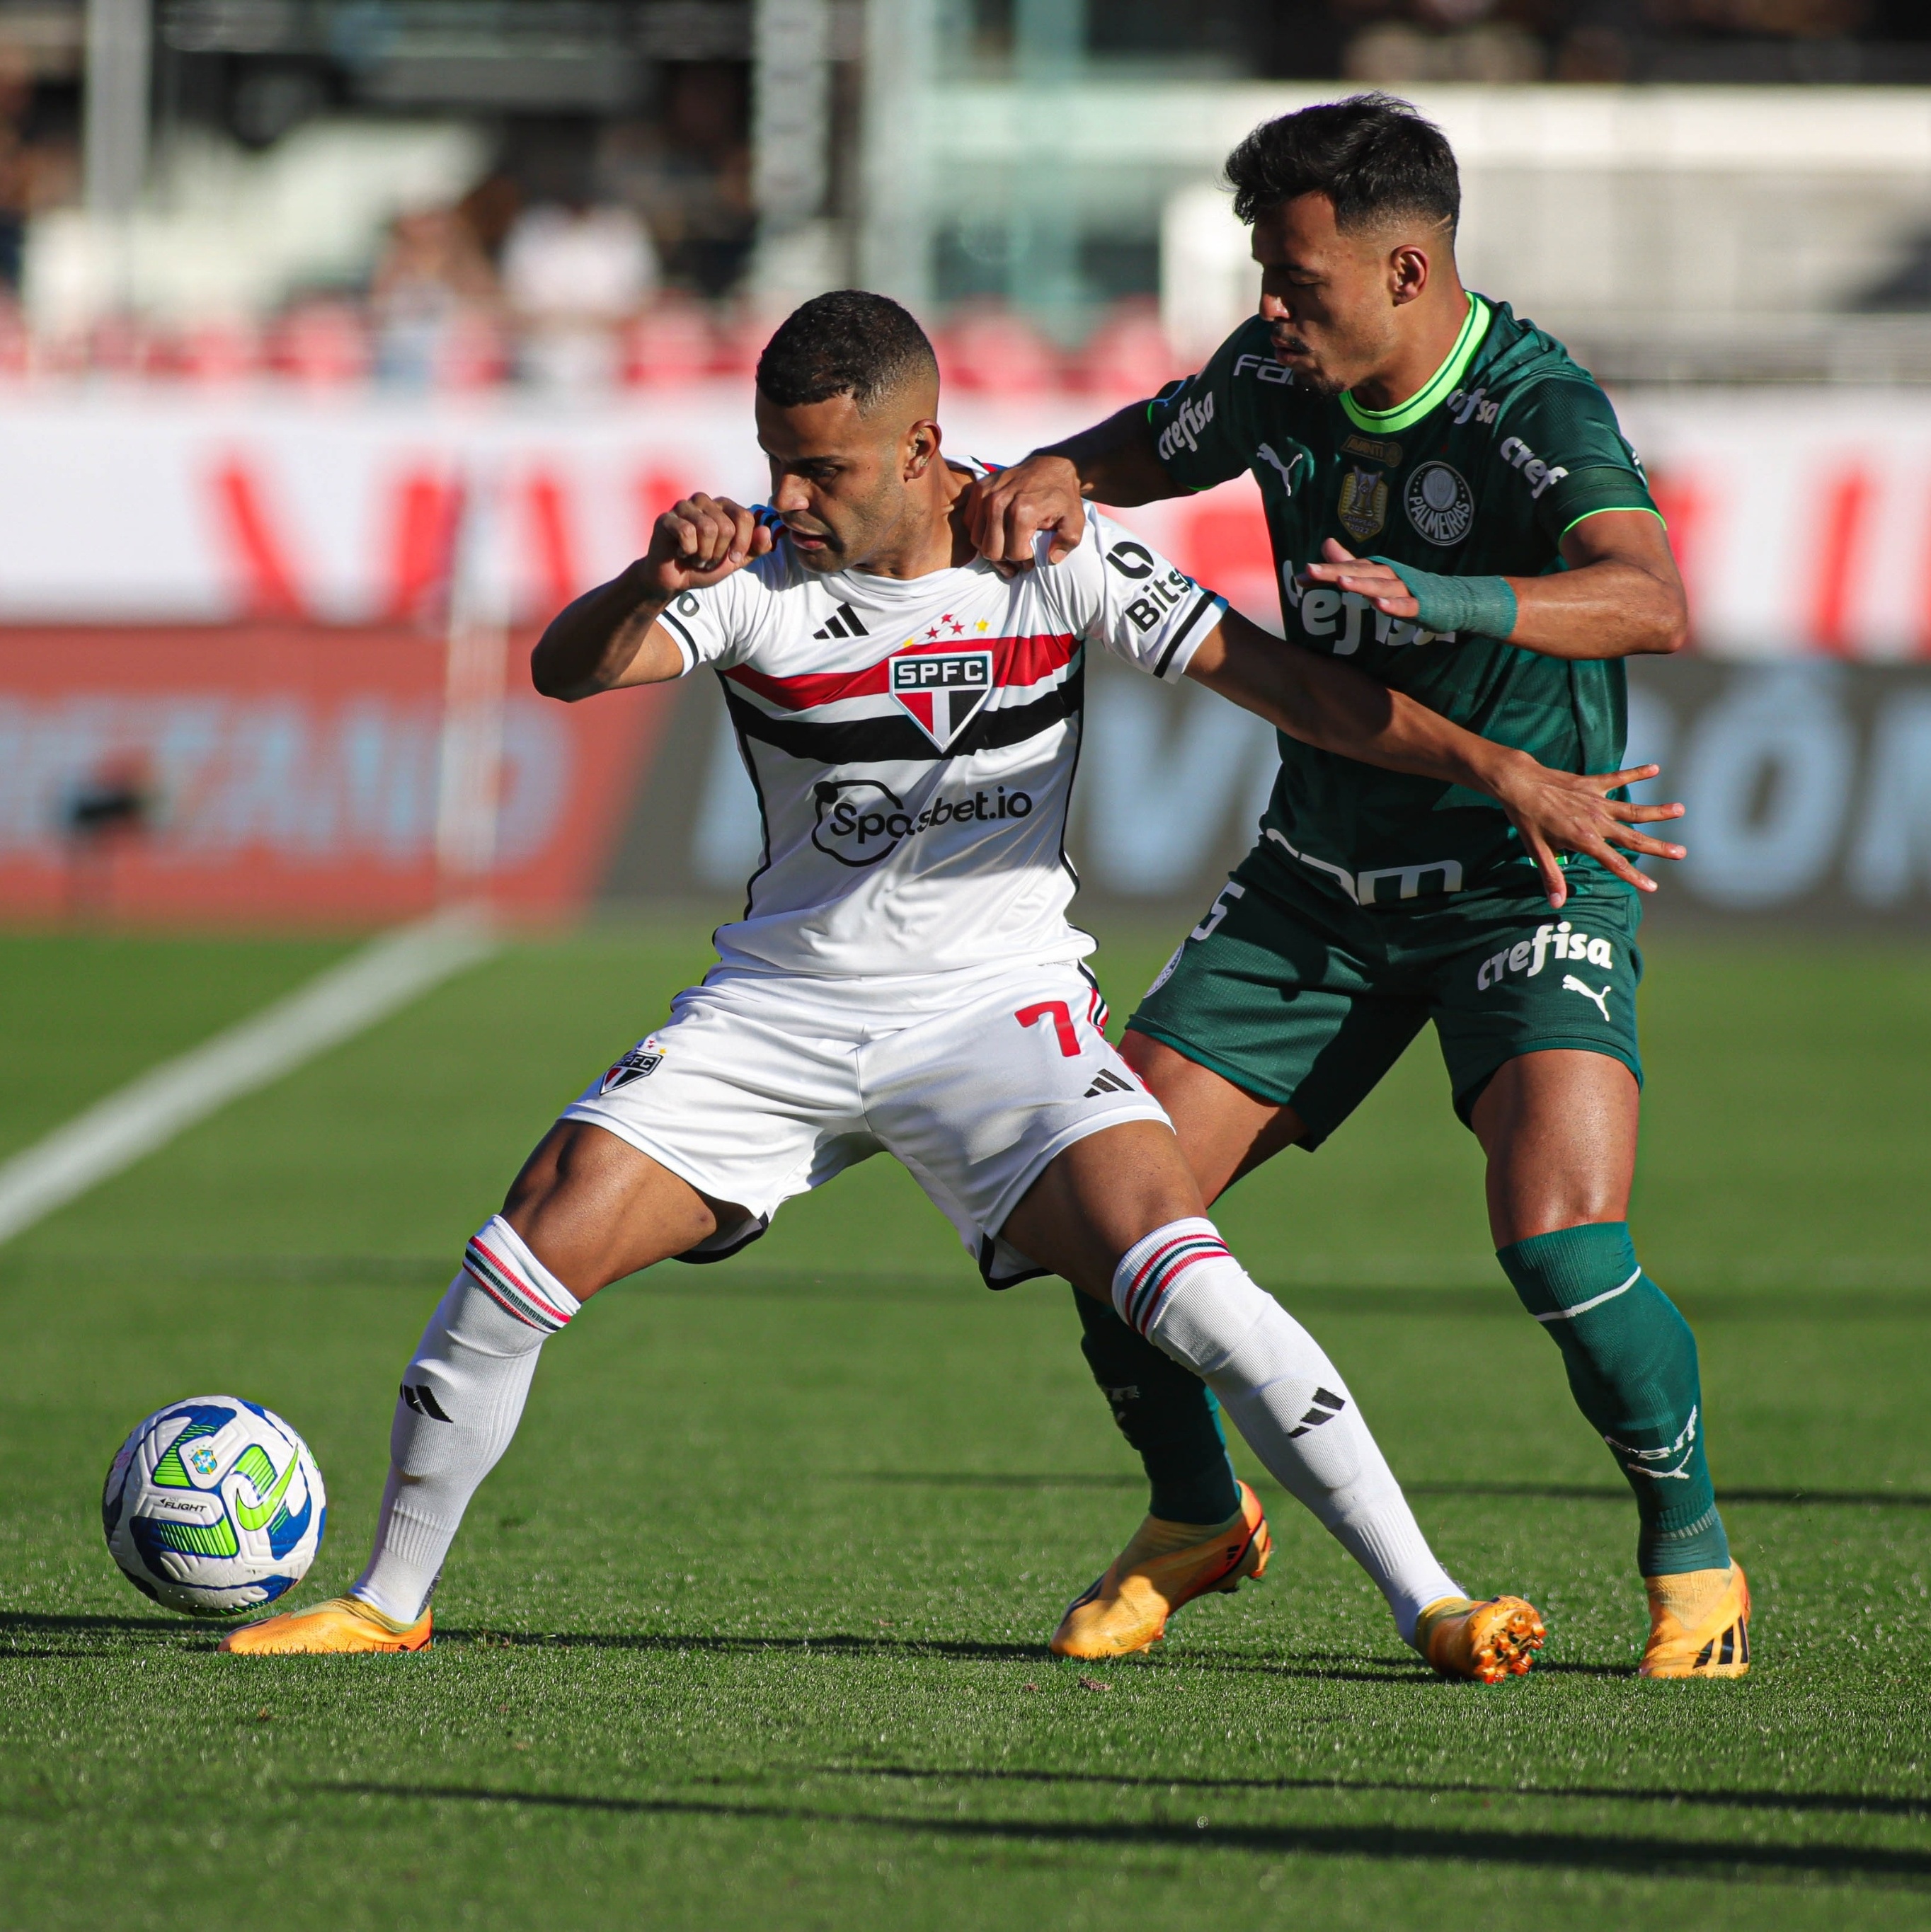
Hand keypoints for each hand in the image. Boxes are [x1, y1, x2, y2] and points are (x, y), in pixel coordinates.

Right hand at [642, 494, 772, 595]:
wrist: (676, 580)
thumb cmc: (706, 566)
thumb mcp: (736, 561)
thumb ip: (755, 548)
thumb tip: (767, 531)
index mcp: (724, 506)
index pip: (745, 517)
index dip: (742, 543)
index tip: (733, 559)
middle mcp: (704, 500)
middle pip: (726, 527)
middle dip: (719, 553)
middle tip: (708, 559)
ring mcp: (684, 506)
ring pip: (707, 529)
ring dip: (704, 555)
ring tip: (695, 557)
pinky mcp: (666, 518)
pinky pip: (686, 532)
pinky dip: (687, 551)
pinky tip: (680, 552)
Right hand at [963, 453, 1087, 568]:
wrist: (1052, 465)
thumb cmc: (1062, 496)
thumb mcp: (1075, 520)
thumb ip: (1067, 541)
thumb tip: (1051, 559)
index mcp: (1022, 510)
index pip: (1013, 553)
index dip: (1024, 561)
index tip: (1033, 557)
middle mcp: (999, 502)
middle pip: (991, 550)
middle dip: (1006, 559)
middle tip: (1019, 556)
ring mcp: (986, 494)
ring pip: (977, 540)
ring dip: (992, 547)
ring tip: (1007, 546)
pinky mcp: (979, 489)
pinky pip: (970, 523)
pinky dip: (982, 532)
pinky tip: (997, 532)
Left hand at [1300, 538, 1418, 617]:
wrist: (1450, 597)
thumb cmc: (1405, 586)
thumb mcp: (1374, 575)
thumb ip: (1348, 564)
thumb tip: (1325, 543)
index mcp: (1375, 570)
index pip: (1346, 568)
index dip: (1325, 571)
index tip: (1301, 575)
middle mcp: (1388, 575)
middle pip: (1359, 572)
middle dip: (1336, 571)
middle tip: (1311, 569)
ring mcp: (1404, 589)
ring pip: (1380, 586)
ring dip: (1362, 584)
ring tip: (1342, 583)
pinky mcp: (1420, 605)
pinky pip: (1405, 605)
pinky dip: (1394, 605)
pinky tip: (1380, 605)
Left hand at [1484, 754, 1686, 908]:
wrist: (1519, 784)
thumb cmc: (1526, 819)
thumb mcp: (1537, 851)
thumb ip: (1551, 876)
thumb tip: (1557, 903)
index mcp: (1585, 840)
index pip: (1615, 863)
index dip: (1634, 876)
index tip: (1652, 886)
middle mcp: (1597, 821)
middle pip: (1633, 837)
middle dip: (1658, 847)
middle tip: (1682, 852)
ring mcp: (1597, 801)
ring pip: (1633, 809)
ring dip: (1658, 811)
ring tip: (1681, 810)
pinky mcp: (1593, 783)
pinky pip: (1619, 777)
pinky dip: (1636, 772)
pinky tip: (1655, 768)